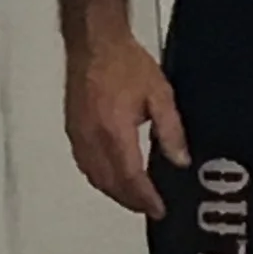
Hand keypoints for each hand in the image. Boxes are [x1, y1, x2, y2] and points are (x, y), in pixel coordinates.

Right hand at [65, 26, 188, 216]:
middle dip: (130, 201)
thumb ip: (171, 130)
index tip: (159, 210)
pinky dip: (98, 178)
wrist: (93, 42)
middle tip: (149, 208)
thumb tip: (180, 160)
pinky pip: (84, 163)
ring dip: (113, 192)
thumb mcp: (160, 94)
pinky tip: (110, 177)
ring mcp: (79, 135)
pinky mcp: (72, 128)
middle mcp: (92, 138)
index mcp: (115, 132)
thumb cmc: (125, 62)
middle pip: (110, 183)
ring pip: (94, 176)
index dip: (146, 198)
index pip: (131, 178)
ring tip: (133, 198)